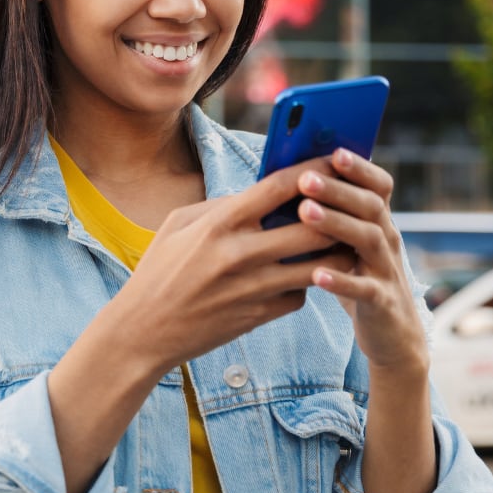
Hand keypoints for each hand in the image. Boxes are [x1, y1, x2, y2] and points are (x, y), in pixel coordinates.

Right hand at [112, 158, 355, 372]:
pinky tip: (302, 276)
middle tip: (349, 205)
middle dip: (337, 214)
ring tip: (341, 239)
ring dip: (334, 252)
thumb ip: (221, 206)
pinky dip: (305, 284)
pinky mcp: (260, 316)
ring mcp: (253, 288)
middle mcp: (240, 254)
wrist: (144, 331)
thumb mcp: (177, 225)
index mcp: (219, 224)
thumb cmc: (158, 271)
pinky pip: (300, 295)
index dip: (313, 169)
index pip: (279, 187)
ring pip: (319, 266)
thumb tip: (260, 193)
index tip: (333, 161)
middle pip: (314, 227)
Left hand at [295, 148, 428, 375]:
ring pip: (368, 240)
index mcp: (377, 220)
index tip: (334, 150)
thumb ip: (329, 214)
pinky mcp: (381, 302)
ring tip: (305, 213)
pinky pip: (364, 289)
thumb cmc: (356, 276)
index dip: (360, 167)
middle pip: (370, 206)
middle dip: (338, 189)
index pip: (378, 185)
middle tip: (305, 178)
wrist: (393, 335)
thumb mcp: (347, 243)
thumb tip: (285, 178)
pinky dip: (342, 280)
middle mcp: (387, 239)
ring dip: (337, 224)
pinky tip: (316, 275)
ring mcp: (387, 270)